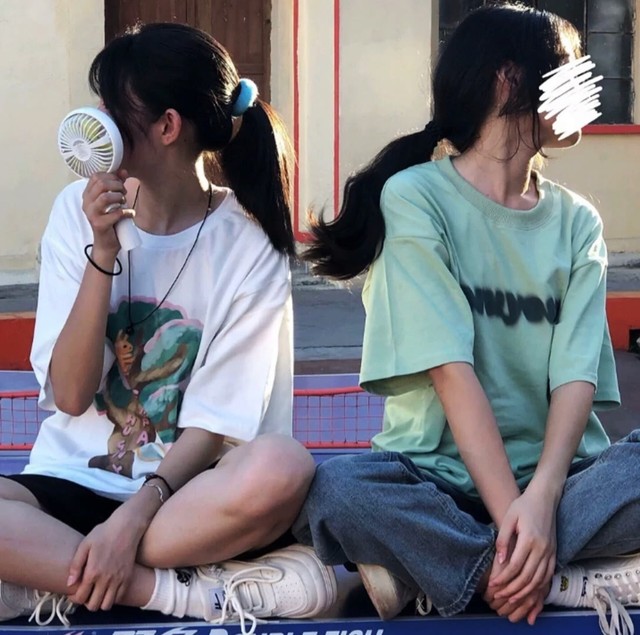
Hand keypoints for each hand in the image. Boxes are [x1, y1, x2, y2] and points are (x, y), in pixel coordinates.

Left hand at [66, 512, 142, 610]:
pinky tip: (108, 587)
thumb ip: (76, 565)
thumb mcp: (85, 545)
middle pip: (93, 606)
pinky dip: (112, 597)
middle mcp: (106, 579)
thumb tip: (69, 583)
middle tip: (85, 592)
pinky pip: (119, 597)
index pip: (80, 598)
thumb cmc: (104, 533)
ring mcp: (119, 579)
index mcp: (93, 572)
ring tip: (97, 592)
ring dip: (100, 602)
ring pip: (107, 605)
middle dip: (86, 602)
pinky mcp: (128, 577)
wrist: (127, 526)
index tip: (73, 592)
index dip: (73, 599)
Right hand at [82, 170, 132, 252]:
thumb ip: (116, 185)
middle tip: (124, 192)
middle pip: (101, 184)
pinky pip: (115, 213)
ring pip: (105, 197)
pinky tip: (129, 213)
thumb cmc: (110, 220)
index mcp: (87, 195)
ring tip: (124, 202)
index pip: (96, 177)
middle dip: (117, 185)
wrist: (107, 243)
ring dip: (119, 197)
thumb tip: (124, 171)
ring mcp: (91, 214)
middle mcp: (86, 203)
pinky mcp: (99, 224)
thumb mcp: (113, 201)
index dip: (111, 176)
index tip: (120, 182)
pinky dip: (126, 212)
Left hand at [488, 488, 556, 613]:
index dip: (503, 578)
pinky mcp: (555, 554)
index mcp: (529, 539)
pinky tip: (529, 591)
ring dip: (525, 592)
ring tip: (512, 598)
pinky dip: (538, 587)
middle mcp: (542, 548)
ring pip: (539, 580)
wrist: (544, 499)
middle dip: (512, 589)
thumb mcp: (509, 518)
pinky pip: (548, 576)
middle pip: (527, 577)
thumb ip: (503, 539)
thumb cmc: (523, 506)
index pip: (515, 566)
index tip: (492, 585)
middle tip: (499, 596)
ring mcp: (551, 552)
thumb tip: (499, 561)